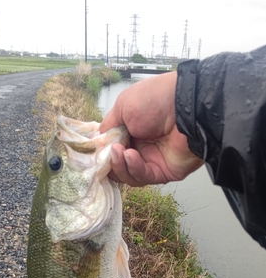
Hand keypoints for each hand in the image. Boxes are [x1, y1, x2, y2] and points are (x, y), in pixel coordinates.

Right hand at [99, 71, 202, 185]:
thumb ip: (109, 127)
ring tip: (118, 152)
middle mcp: (141, 146)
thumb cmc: (156, 100)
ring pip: (127, 174)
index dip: (101, 152)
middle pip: (117, 164)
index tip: (92, 153)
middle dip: (108, 161)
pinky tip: (130, 156)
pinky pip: (142, 176)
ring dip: (119, 165)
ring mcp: (152, 160)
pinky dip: (133, 168)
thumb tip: (99, 143)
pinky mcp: (162, 172)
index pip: (111, 148)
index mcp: (131, 129)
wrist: (186, 107)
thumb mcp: (123, 106)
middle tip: (105, 153)